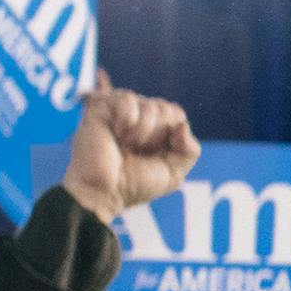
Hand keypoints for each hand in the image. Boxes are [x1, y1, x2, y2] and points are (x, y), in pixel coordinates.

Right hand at [61, 74, 198, 218]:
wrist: (103, 192)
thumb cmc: (134, 185)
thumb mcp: (173, 174)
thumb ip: (189, 150)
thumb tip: (183, 125)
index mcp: (156, 131)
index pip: (176, 114)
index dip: (174, 133)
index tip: (158, 153)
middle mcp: (139, 118)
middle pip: (166, 108)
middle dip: (158, 134)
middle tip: (139, 150)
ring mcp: (120, 112)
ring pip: (150, 105)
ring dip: (143, 131)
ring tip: (126, 145)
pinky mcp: (101, 108)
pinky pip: (127, 98)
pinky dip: (128, 119)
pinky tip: (117, 134)